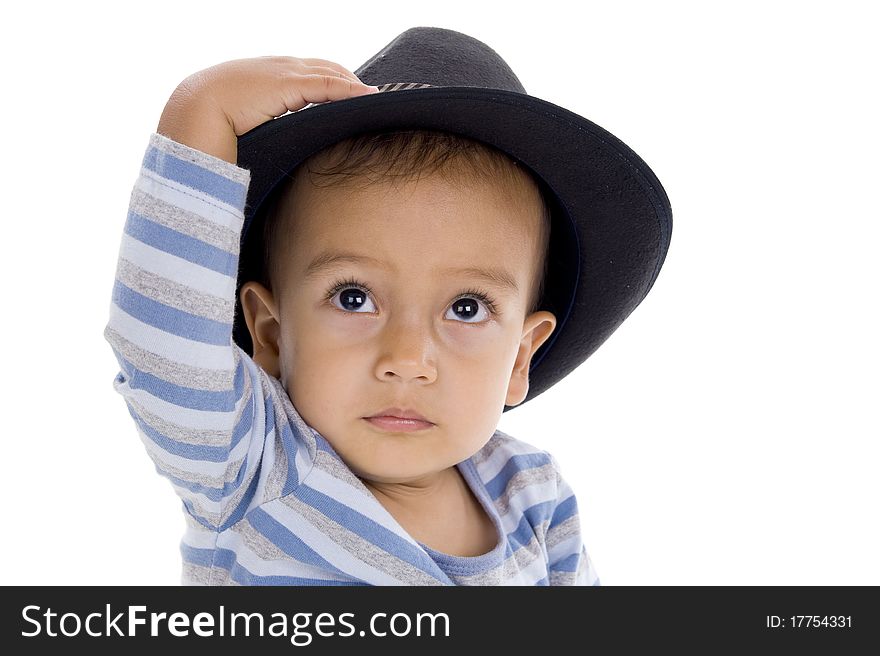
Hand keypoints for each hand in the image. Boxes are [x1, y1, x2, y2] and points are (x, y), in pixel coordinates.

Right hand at [157, 56, 377, 163]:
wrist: (192, 112)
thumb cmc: (210, 122)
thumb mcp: (243, 120)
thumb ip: (262, 123)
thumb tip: (269, 148)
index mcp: (265, 74)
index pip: (307, 72)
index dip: (331, 81)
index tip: (350, 98)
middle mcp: (277, 67)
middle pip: (325, 67)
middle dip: (348, 81)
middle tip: (369, 100)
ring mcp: (283, 71)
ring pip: (330, 72)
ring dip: (355, 85)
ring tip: (375, 100)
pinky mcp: (289, 83)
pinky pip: (327, 84)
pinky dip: (351, 89)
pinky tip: (369, 96)